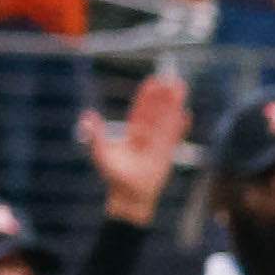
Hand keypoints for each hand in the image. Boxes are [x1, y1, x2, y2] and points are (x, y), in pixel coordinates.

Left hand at [83, 66, 193, 225]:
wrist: (130, 196)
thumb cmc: (114, 177)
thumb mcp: (101, 152)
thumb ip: (96, 134)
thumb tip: (88, 114)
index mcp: (132, 134)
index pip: (140, 111)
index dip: (146, 96)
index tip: (152, 81)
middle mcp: (147, 136)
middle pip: (157, 111)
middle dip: (163, 96)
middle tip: (170, 78)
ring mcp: (159, 144)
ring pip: (168, 119)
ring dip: (174, 104)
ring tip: (181, 88)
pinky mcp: (169, 154)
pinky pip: (176, 137)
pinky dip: (182, 127)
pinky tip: (187, 115)